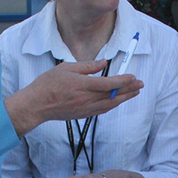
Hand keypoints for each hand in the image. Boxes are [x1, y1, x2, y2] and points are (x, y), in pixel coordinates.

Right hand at [6, 61, 144, 135]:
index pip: (108, 84)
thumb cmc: (48, 84)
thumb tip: (103, 63)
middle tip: (140, 85)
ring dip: (124, 98)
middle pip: (113, 95)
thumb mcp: (66, 68)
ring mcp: (85, 109)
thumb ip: (87, 66)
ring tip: (134, 93)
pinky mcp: (83, 115)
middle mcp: (86, 99)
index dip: (123, 81)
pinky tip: (118, 101)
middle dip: (129, 90)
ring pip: (110, 104)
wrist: (36, 105)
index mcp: (82, 85)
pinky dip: (112, 105)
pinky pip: (102, 110)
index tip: (133, 77)